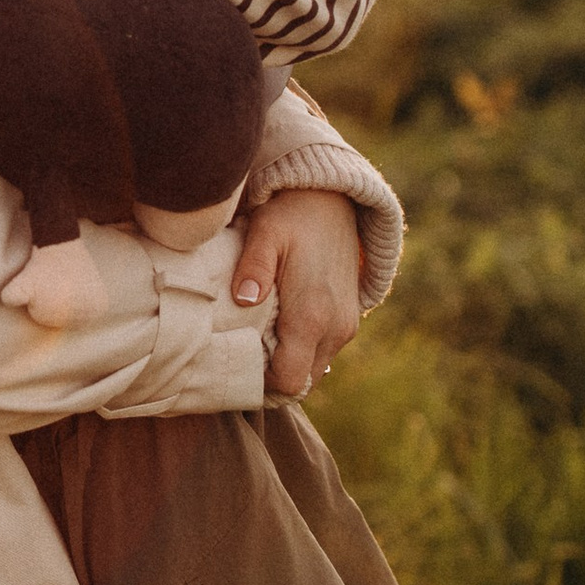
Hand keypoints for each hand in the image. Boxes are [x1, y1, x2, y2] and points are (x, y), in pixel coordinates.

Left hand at [232, 185, 363, 397]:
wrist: (335, 202)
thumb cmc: (293, 216)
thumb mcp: (266, 233)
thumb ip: (254, 268)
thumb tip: (244, 299)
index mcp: (312, 316)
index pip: (290, 381)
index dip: (261, 381)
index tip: (236, 363)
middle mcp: (335, 329)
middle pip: (301, 382)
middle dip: (271, 376)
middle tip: (240, 354)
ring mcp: (346, 327)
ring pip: (312, 369)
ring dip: (287, 363)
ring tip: (256, 340)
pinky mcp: (349, 321)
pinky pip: (322, 353)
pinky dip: (301, 351)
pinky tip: (276, 329)